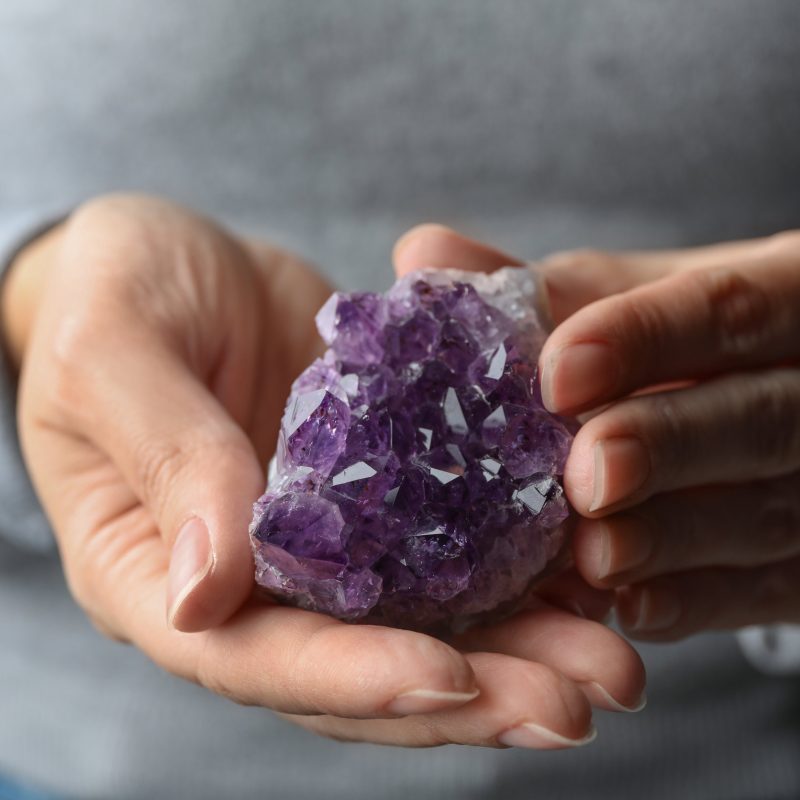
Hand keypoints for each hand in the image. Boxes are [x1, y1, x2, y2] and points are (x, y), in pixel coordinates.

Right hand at [3, 197, 643, 748]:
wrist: (166, 258)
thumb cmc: (109, 294)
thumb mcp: (113, 354)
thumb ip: (164, 459)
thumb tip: (206, 591)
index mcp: (160, 572)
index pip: (253, 657)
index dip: (349, 678)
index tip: (447, 680)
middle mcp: (252, 580)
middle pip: (360, 668)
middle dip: (471, 694)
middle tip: (581, 704)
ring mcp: (320, 539)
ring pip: (423, 620)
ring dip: (521, 650)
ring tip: (615, 663)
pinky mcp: (374, 489)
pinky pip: (449, 540)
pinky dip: (521, 567)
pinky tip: (592, 572)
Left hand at [512, 230, 799, 639]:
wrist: (775, 395)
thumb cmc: (683, 340)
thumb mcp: (634, 299)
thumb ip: (543, 289)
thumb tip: (424, 253)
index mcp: (784, 296)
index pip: (727, 308)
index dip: (646, 339)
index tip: (559, 373)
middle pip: (758, 418)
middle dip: (668, 446)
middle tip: (585, 476)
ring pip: (765, 514)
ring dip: (674, 539)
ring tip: (595, 557)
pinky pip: (759, 590)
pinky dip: (694, 600)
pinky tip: (629, 605)